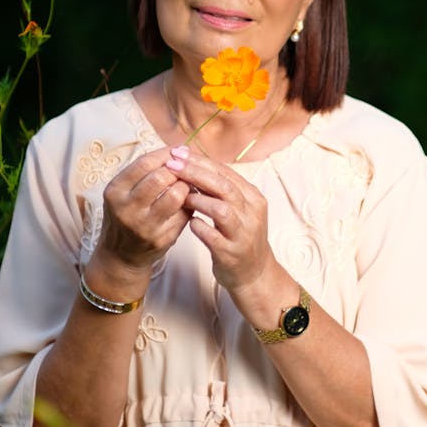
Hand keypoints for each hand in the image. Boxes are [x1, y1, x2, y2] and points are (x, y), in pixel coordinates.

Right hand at [90, 146, 191, 283]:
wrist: (121, 256)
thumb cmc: (126, 215)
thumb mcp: (124, 191)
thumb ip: (146, 171)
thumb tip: (182, 149)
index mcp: (115, 190)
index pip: (144, 163)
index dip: (165, 154)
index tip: (177, 152)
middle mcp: (126, 208)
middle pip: (161, 177)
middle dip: (177, 170)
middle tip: (184, 171)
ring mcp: (144, 225)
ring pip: (176, 195)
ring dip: (186, 186)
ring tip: (185, 186)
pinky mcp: (161, 239)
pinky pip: (184, 214)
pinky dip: (189, 204)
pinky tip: (187, 203)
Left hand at [166, 146, 275, 301]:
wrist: (255, 273)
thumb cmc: (240, 236)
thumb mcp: (239, 209)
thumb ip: (221, 189)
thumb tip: (193, 163)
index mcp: (253, 197)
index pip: (225, 172)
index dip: (200, 161)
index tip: (178, 153)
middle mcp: (251, 213)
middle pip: (223, 186)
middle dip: (195, 173)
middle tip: (171, 164)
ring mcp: (243, 234)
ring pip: (221, 210)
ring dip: (198, 200)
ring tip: (180, 195)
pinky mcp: (232, 253)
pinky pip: (213, 237)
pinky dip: (199, 227)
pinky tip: (189, 222)